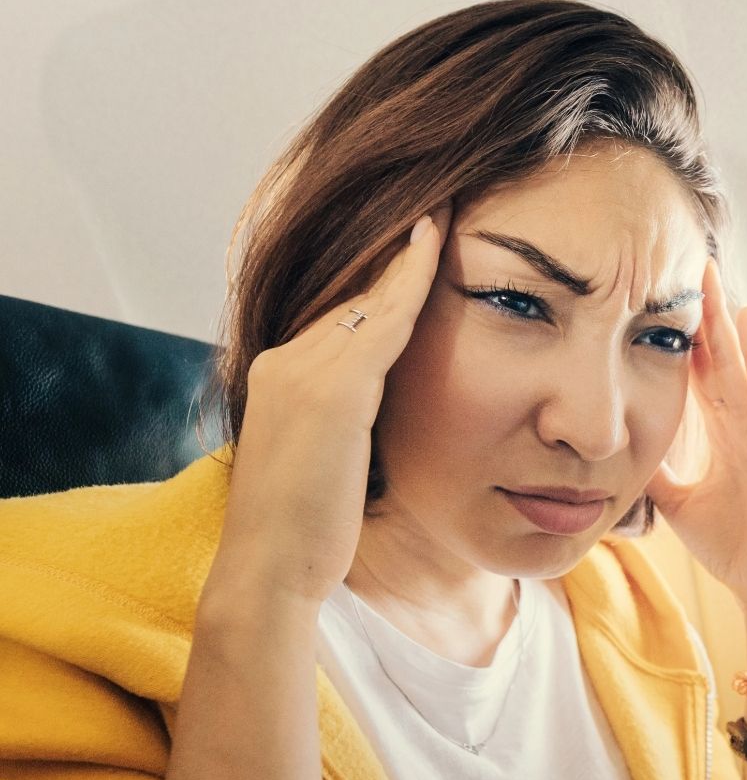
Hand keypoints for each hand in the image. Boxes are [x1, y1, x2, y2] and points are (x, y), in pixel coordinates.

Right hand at [208, 201, 454, 609]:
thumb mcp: (326, 464)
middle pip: (354, 295)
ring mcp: (303, 372)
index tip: (420, 247)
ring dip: (409, 252)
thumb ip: (346, 425)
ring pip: (369, 297)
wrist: (270, 572)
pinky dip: (412, 278)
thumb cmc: (304, 534)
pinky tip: (438, 244)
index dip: (384, 282)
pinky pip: (384, 319)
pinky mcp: (331, 391)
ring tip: (444, 209)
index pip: (342, 316)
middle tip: (440, 206)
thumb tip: (379, 417)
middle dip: (397, 255)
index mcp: (279, 376)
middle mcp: (284, 361)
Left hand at [644, 258, 746, 622]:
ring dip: (729, 319)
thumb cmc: (731, 544)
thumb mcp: (677, 499)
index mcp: (724, 432)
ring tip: (713, 276)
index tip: (661, 294)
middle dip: (706, 311)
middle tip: (688, 261)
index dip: (683, 333)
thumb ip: (653, 469)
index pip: (701, 371)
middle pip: (723, 354)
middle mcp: (746, 423)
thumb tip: (615, 446)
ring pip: (745, 362)